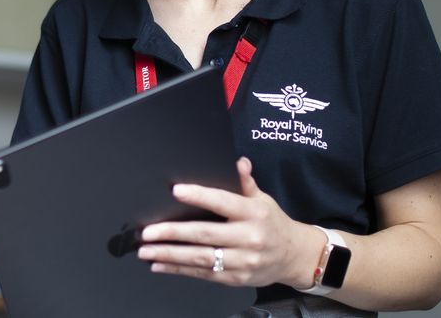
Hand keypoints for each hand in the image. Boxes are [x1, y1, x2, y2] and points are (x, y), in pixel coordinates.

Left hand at [136, 157, 320, 288]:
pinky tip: (160, 265)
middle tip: (148, 232)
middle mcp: (249, 237)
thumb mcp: (263, 199)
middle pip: (205, 234)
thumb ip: (246, 182)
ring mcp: (243, 260)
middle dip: (173, 233)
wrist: (294, 256)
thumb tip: (239, 162)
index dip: (199, 196)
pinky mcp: (236, 278)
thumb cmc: (272, 223)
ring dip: (170, 254)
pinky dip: (179, 270)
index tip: (176, 191)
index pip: (223, 202)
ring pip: (201, 258)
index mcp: (254, 213)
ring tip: (146, 251)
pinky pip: (204, 274)